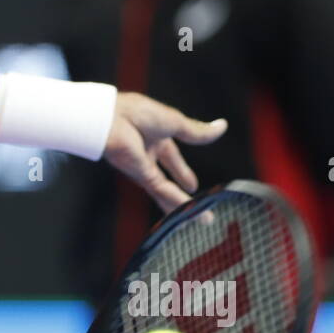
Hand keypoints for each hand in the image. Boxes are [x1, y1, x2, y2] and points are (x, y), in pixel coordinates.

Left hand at [103, 92, 227, 213]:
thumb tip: (222, 127)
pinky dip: (175, 201)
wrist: (111, 118)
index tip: (193, 186)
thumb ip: (197, 132)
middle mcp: (147, 154)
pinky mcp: (139, 175)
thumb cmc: (137, 113)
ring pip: (166, 191)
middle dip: (183, 195)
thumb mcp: (174, 122)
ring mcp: (142, 166)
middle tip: (199, 209)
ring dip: (183, 206)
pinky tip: (188, 212)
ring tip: (201, 220)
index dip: (182, 171)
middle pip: (168, 180)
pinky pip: (160, 190)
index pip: (172, 158)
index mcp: (155, 137)